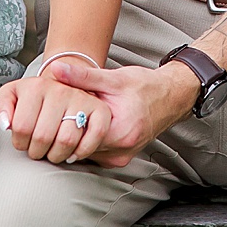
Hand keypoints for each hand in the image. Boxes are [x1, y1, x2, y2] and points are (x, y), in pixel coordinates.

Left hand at [0, 73, 112, 164]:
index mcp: (36, 86)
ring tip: (52, 152)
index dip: (19, 142)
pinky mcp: (100, 110)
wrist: (62, 87)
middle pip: (43, 137)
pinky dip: (82, 152)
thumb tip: (6, 123)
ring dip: (56, 156)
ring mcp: (82, 99)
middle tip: (36, 150)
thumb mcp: (11, 96)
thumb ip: (0, 107)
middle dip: (36, 152)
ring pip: (66, 141)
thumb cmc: (33, 99)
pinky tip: (72, 153)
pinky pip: (95, 137)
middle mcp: (60, 90)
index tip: (22, 141)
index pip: (21, 127)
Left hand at [41, 59, 199, 167]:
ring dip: (78, 135)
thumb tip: (57, 68)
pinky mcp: (120, 157)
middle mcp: (120, 151)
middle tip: (62, 112)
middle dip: (68, 129)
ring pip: (86, 151)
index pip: (78, 138)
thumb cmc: (145, 87)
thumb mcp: (114, 78)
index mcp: (120, 133)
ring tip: (76, 116)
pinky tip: (87, 123)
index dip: (63, 123)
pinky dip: (88, 139)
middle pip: (80, 147)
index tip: (56, 110)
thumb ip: (83, 76)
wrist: (171, 96)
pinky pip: (95, 152)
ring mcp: (120, 157)